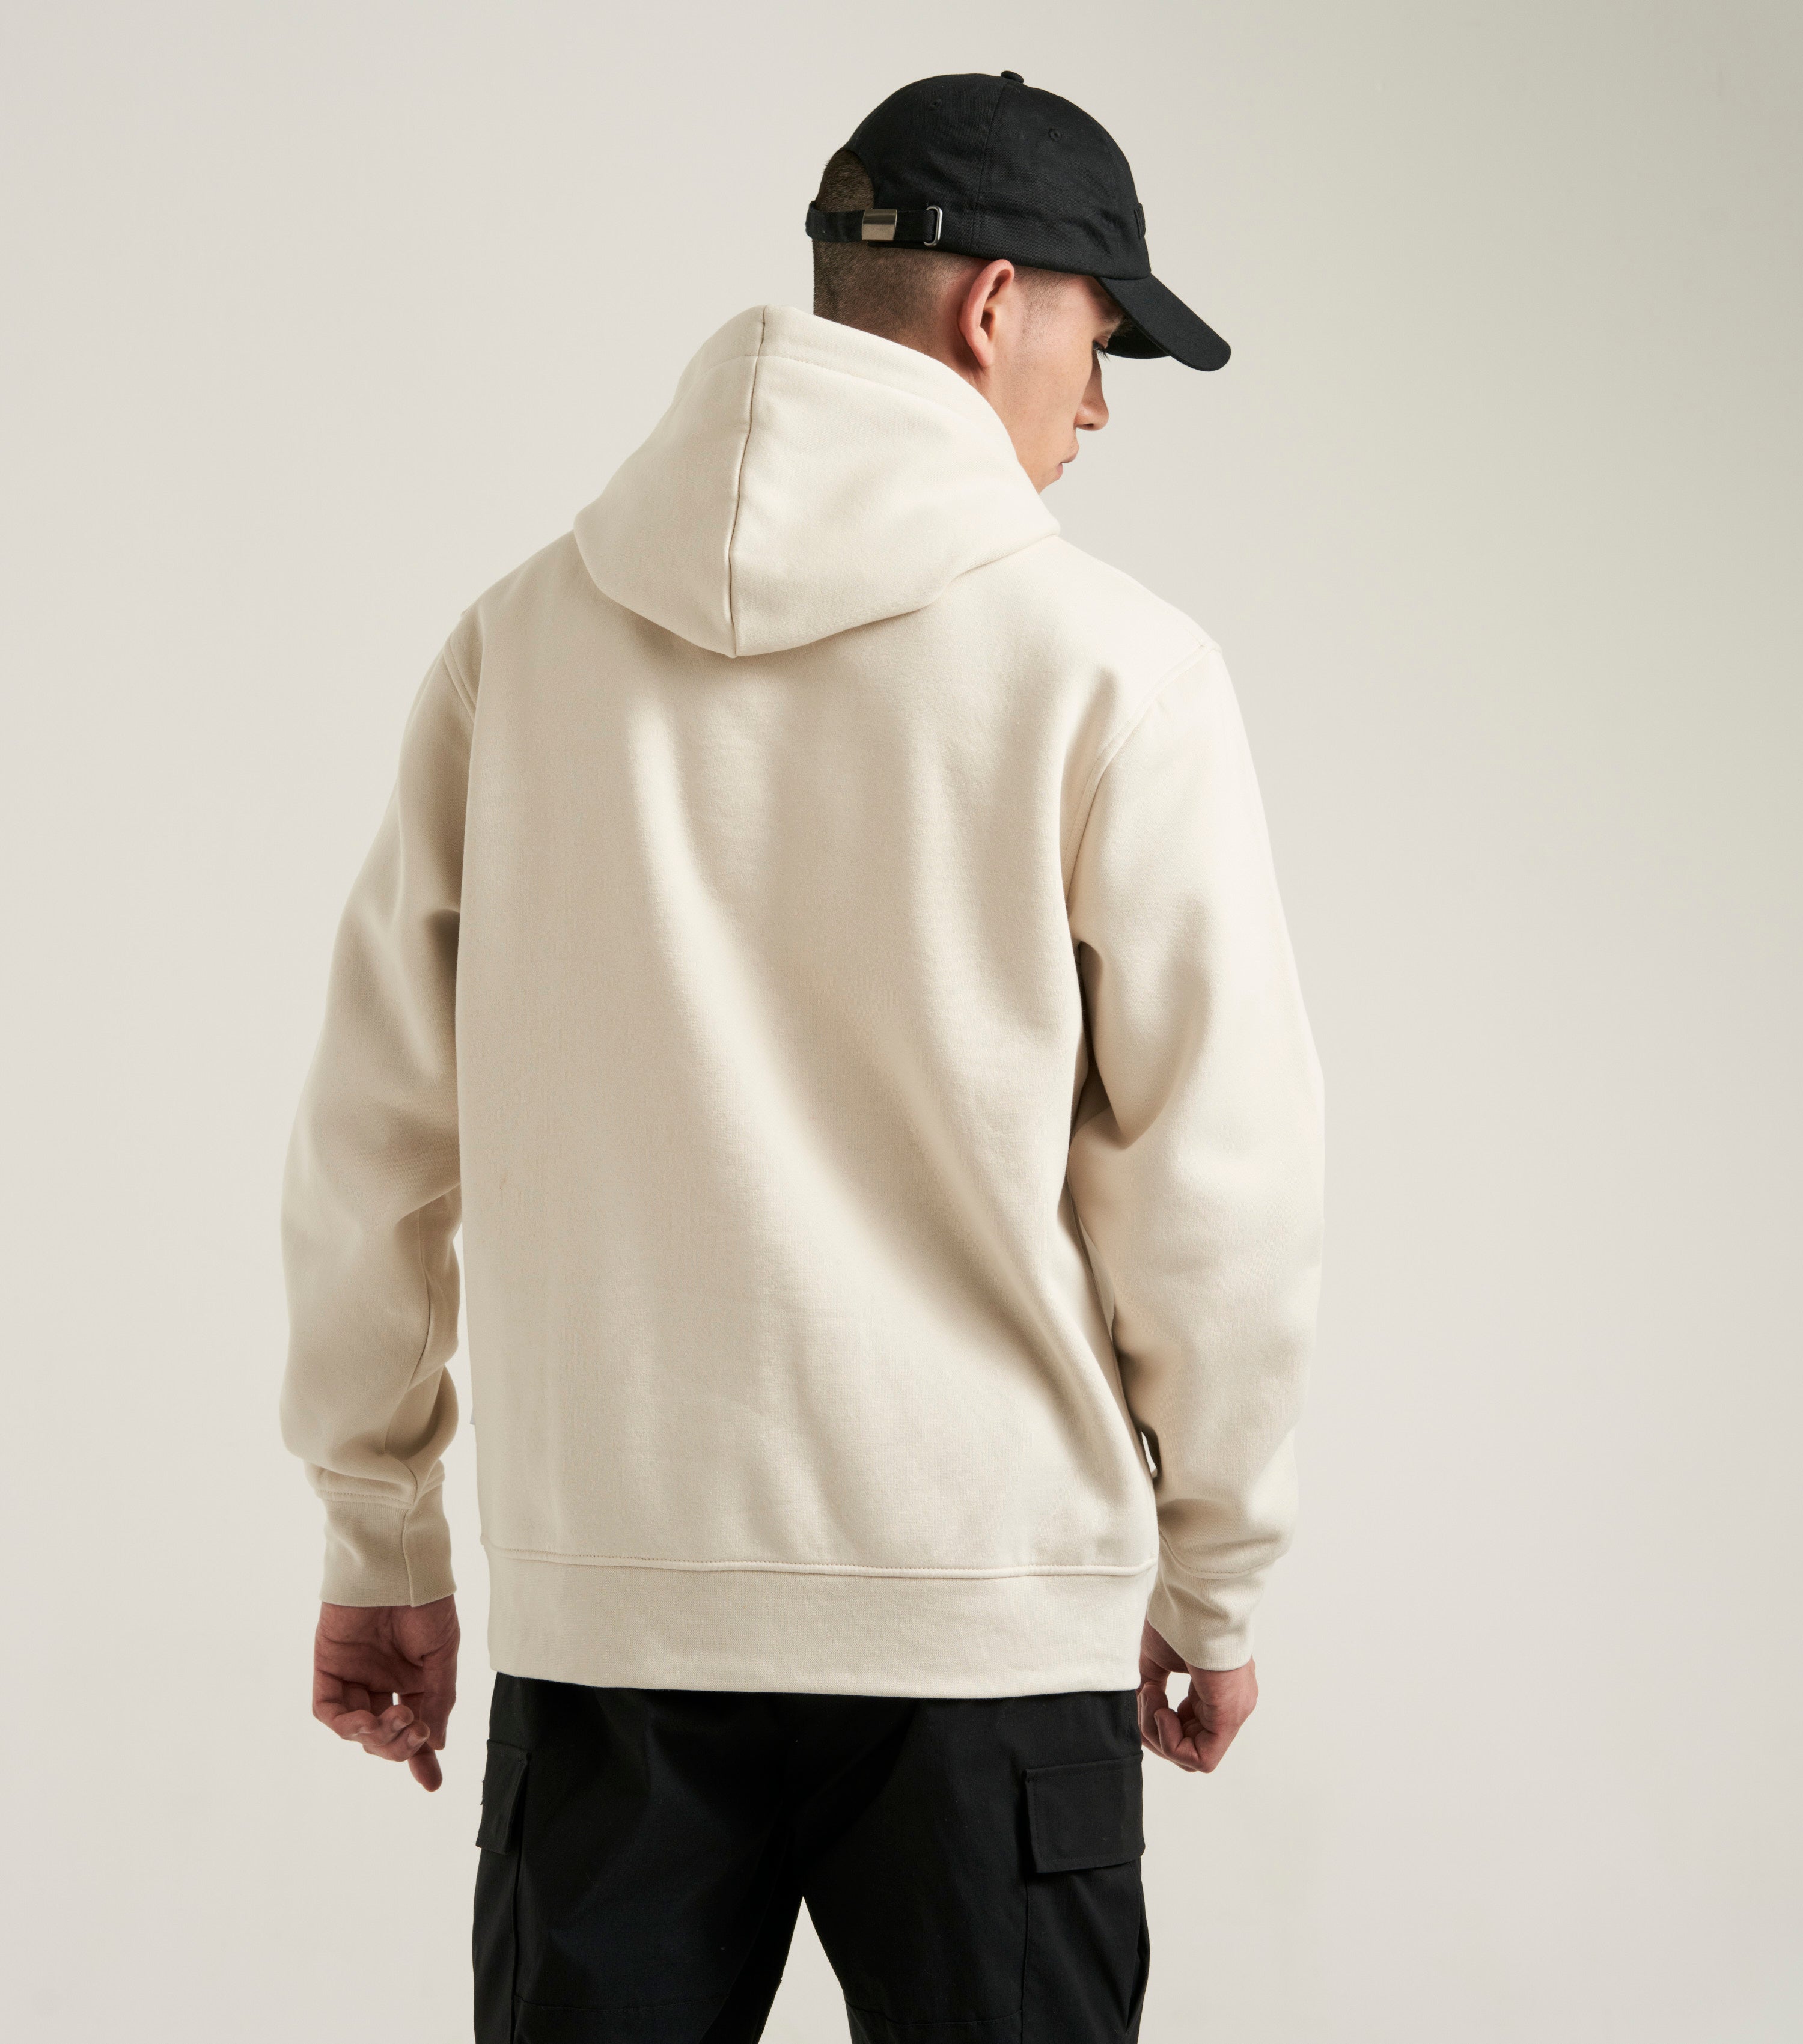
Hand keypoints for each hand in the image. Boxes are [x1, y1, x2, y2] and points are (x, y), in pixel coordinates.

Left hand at [312, 1596, 459, 1790]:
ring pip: (356, 1728)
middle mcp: (381, 1681)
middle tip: (417, 1736)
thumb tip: (434, 1744)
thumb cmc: (426, 1602)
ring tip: (395, 1723)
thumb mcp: (442, 1654)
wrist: (398, 1565)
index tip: (432, 1783)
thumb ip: (438, 1699)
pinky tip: (365, 1723)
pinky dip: (344, 1724)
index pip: (413, 1727)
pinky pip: (328, 1709)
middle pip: (384, 1734)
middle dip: (400, 1745)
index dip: (420, 1757)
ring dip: (375, 1737)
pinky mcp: (328, 1666)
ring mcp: (354, 1675)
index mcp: (412, 1680)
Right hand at [1136, 1619, 1256, 1772]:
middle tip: (1144, 1695)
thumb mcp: (1156, 1660)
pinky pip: (1202, 1758)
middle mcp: (1229, 1706)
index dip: (1158, 1721)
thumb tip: (1137, 1711)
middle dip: (1155, 1730)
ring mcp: (1232, 1713)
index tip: (1146, 1691)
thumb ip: (1150, 1689)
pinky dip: (1172, 1742)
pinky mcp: (1229, 1717)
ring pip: (1192, 1755)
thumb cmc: (1178, 1620)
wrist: (1196, 1599)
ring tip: (1150, 1693)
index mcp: (1215, 1691)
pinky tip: (1161, 1709)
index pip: (1188, 1730)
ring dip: (1158, 1733)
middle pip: (1188, 1747)